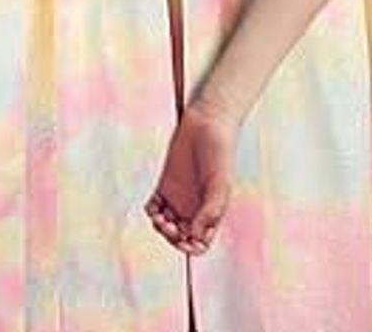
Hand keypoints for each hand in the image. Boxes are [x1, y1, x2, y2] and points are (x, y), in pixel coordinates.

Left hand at [145, 97, 237, 254]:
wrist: (206, 123)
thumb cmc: (219, 152)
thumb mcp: (219, 184)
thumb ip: (209, 211)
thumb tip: (194, 236)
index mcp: (210, 211)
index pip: (201, 241)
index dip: (193, 248)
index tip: (186, 240)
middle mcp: (194, 207)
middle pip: (180, 236)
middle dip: (173, 238)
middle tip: (169, 226)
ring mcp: (178, 196)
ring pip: (166, 225)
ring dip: (161, 228)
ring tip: (160, 219)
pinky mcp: (165, 184)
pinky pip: (154, 207)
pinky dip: (151, 212)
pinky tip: (154, 207)